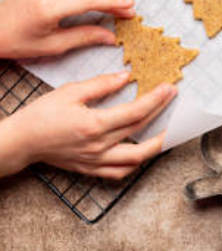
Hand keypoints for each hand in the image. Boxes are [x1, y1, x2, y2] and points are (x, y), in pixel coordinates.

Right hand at [0, 72, 176, 179]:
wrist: (21, 142)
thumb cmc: (40, 116)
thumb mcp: (68, 92)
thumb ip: (100, 85)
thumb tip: (125, 77)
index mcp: (94, 125)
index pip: (135, 112)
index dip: (155, 100)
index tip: (168, 89)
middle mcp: (99, 146)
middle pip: (140, 131)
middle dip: (160, 114)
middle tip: (171, 102)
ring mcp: (96, 161)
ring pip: (136, 159)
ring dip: (156, 146)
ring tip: (167, 133)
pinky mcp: (91, 169)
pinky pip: (120, 172)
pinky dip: (135, 164)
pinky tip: (142, 154)